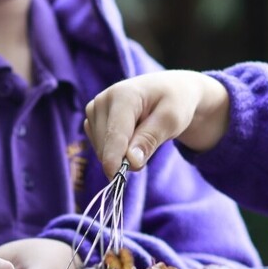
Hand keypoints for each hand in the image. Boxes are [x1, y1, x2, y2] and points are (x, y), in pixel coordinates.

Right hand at [83, 71, 230, 171]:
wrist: (171, 90)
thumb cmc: (175, 102)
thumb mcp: (172, 119)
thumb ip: (150, 139)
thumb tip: (130, 161)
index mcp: (123, 95)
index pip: (115, 134)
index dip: (114, 159)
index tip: (116, 179)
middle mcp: (103, 100)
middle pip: (105, 145)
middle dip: (125, 157)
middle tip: (150, 146)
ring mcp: (95, 109)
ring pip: (100, 148)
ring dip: (120, 154)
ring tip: (143, 135)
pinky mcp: (92, 119)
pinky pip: (99, 146)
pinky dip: (115, 150)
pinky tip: (131, 136)